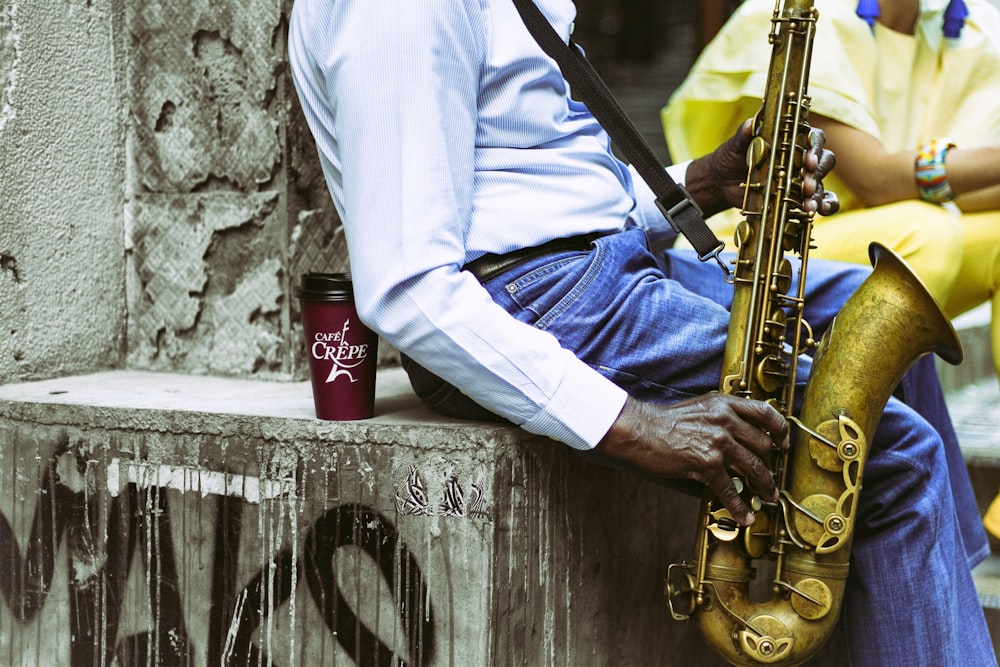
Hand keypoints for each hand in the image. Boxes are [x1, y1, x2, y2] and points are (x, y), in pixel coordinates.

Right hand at [594, 394, 787, 524]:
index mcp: (724, 404)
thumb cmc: (662, 422)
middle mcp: (725, 420)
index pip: (765, 413)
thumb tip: (737, 441)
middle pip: (763, 445)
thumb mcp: (697, 409)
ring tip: (766, 497)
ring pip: (753, 468)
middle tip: (771, 477)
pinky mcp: (707, 464)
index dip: (780, 430)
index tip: (782, 443)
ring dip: (763, 486)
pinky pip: (730, 489)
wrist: (638, 430)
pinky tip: (743, 516)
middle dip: (770, 465)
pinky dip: (739, 506)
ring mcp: (718, 442)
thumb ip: (719, 418)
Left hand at [686, 118, 839, 217]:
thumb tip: (750, 124)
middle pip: (823, 161)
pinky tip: (820, 211)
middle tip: (807, 186)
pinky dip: (826, 205)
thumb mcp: (735, 146)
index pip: (813, 138)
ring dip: (818, 194)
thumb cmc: (732, 157)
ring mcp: (801, 178)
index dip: (815, 148)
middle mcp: (802, 157)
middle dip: (817, 174)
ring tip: (808, 205)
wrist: (722, 182)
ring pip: (821, 183)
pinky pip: (820, 200)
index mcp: (792, 139)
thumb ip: (744, 135)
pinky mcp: (798, 197)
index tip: (808, 160)